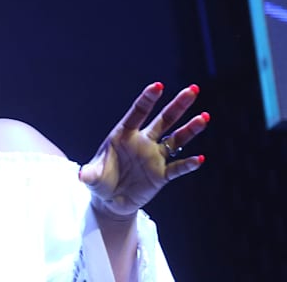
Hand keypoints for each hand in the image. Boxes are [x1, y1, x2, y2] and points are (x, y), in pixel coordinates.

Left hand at [79, 82, 208, 218]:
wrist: (109, 200)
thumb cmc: (99, 181)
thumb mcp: (92, 178)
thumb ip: (90, 174)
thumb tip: (82, 175)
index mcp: (124, 135)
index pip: (138, 113)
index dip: (148, 99)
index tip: (158, 85)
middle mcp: (142, 142)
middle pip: (164, 120)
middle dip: (177, 105)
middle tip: (192, 90)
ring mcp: (154, 157)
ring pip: (176, 139)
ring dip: (190, 129)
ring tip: (204, 117)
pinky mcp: (161, 175)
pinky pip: (177, 168)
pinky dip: (188, 164)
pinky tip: (200, 159)